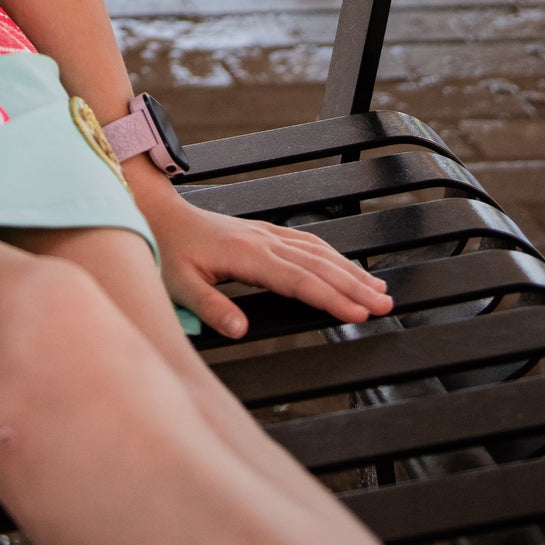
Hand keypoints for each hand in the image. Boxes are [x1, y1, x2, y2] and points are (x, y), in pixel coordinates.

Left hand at [130, 173, 393, 339]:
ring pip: (317, 251)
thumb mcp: (180, 286)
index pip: (299, 280)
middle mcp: (263, 241)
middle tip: (385, 305)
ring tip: (379, 288)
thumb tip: (241, 331)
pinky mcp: (264, 233)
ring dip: (349, 269)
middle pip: (318, 265)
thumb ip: (210, 309)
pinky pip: (307, 242)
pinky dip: (332, 255)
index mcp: (247, 255)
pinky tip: (346, 266)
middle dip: (354, 285)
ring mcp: (266, 234)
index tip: (359, 312)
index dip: (331, 298)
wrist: (159, 213)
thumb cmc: (167, 252)